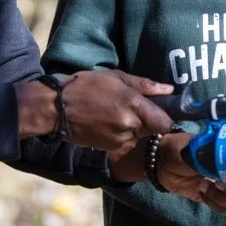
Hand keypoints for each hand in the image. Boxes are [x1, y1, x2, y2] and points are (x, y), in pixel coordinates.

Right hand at [16, 70, 173, 152]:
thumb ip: (145, 86)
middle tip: (135, 109)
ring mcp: (120, 139)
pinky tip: (108, 122)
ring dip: (135, 128)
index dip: (167, 119)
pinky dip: (122, 134)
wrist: (56, 108)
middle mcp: (130, 126)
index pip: (166, 123)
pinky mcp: (109, 148)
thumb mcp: (116, 77)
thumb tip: (169, 90)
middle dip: (150, 122)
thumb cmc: (86, 86)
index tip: (164, 113)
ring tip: (116, 113)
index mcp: (134, 105)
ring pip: (139, 136)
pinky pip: (125, 141)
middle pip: (154, 130)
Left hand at [155, 132, 225, 209]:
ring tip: (204, 185)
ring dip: (223, 197)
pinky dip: (214, 202)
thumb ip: (214, 157)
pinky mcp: (218, 198)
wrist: (162, 163)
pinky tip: (200, 190)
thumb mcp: (197, 150)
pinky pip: (225, 208)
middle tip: (220, 186)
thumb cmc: (180, 149)